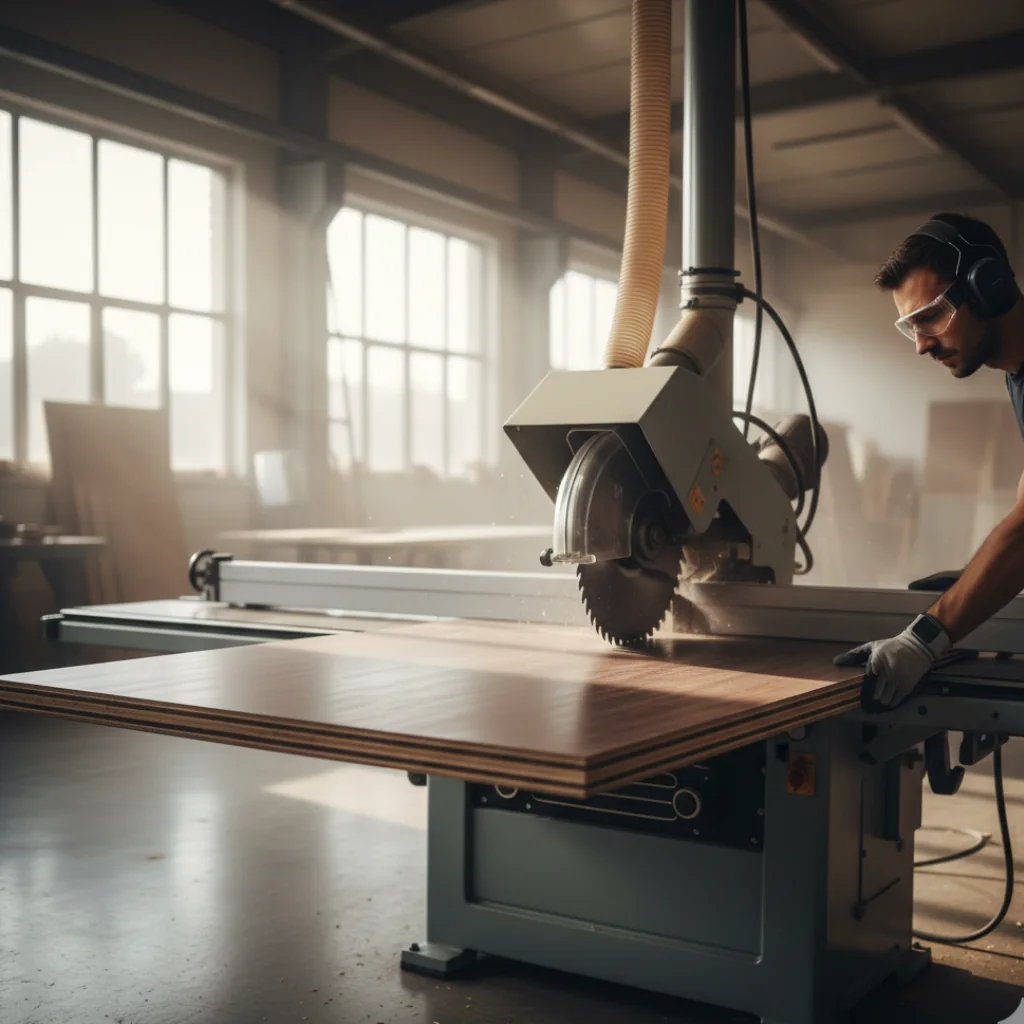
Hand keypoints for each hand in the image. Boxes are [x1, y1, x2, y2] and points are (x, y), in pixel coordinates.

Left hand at [834, 614, 949, 707]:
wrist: (917, 645)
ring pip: (886, 698)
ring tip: (877, 704)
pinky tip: (889, 704)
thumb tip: (835, 662)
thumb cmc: (891, 647)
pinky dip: (892, 702)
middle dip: (872, 698)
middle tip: (867, 705)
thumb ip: (854, 655)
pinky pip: (898, 699)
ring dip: (881, 701)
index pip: (866, 679)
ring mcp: (898, 679)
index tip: (859, 695)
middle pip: (875, 691)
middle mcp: (887, 671)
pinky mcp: (908, 684)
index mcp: (875, 660)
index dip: (862, 688)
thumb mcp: (871, 647)